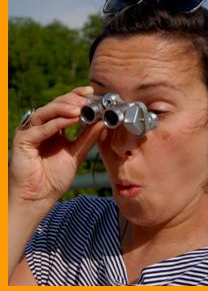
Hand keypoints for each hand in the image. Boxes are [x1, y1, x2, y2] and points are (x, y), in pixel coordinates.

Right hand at [9, 86, 103, 203]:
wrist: (38, 198)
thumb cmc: (54, 178)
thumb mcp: (76, 154)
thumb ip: (87, 138)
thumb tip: (102, 122)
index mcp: (53, 128)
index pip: (64, 106)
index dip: (76, 96)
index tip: (91, 91)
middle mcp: (41, 127)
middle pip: (55, 105)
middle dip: (72, 100)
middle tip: (88, 100)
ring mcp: (30, 132)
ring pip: (46, 112)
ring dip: (64, 108)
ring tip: (80, 109)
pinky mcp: (22, 140)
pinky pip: (40, 128)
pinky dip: (56, 123)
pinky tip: (71, 120)